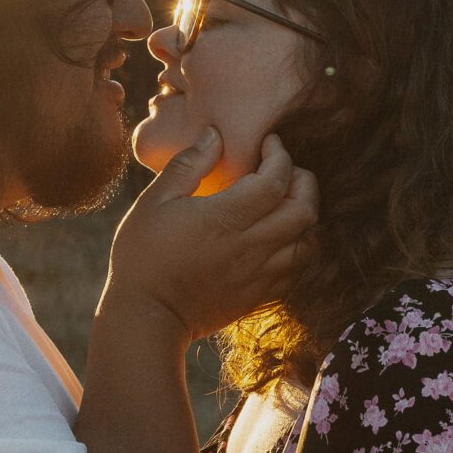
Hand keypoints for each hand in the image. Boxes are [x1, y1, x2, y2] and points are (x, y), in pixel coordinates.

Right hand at [101, 130, 317, 339]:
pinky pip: (297, 269)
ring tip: (285, 202)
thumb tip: (214, 134)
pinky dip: (298, 246)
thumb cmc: (143, 256)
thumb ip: (188, 165)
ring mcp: (259, 275)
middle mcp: (251, 247)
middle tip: (284, 169)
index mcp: (225, 218)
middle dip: (303, 181)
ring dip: (304, 216)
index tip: (270, 143)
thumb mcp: (155, 202)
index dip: (280, 155)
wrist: (147, 317)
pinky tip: (279, 236)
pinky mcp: (259, 296)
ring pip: (309, 242)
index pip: (276, 180)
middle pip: (304, 209)